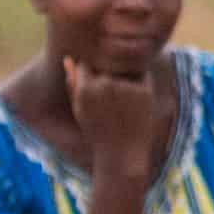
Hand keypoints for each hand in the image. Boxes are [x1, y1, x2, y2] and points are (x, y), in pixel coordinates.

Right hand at [65, 58, 159, 172]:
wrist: (122, 154)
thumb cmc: (97, 133)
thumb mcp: (79, 110)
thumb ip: (72, 84)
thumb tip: (68, 59)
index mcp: (85, 89)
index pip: (86, 64)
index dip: (90, 75)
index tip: (95, 89)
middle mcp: (105, 85)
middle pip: (106, 65)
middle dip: (108, 75)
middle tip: (112, 99)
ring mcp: (126, 87)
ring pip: (124, 68)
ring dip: (125, 76)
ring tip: (124, 103)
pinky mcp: (145, 91)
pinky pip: (142, 75)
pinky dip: (140, 83)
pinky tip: (136, 103)